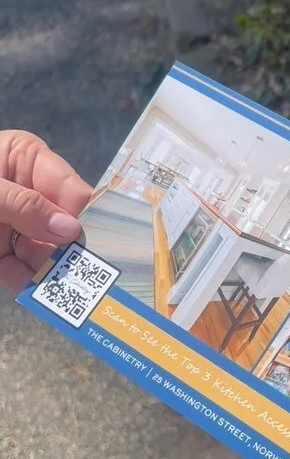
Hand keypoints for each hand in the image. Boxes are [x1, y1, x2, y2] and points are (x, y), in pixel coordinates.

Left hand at [0, 131, 91, 293]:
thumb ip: (26, 205)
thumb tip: (71, 228)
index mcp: (27, 160)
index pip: (72, 189)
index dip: (88, 216)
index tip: (107, 242)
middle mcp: (27, 193)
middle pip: (63, 225)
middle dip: (74, 250)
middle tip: (95, 273)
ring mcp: (13, 225)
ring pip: (45, 253)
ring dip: (54, 273)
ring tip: (71, 291)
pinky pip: (20, 273)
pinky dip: (29, 287)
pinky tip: (42, 297)